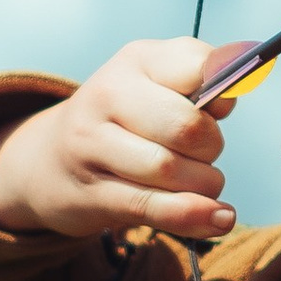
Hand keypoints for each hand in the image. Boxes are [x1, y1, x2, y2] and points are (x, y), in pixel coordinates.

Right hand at [0, 40, 241, 243]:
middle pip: (187, 127)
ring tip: (200, 183)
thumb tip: (232, 91)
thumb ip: (203, 80)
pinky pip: (154, 208)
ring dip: (204, 184)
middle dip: (211, 148)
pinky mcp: (92, 193)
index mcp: (135, 61)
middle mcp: (107, 95)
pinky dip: (194, 216)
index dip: (223, 93)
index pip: (197, 67)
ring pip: (171, 171)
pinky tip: (219, 219)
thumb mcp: (157, 84)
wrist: (48, 162)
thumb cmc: (125, 120)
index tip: (217, 110)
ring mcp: (92, 146)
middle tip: (203, 154)